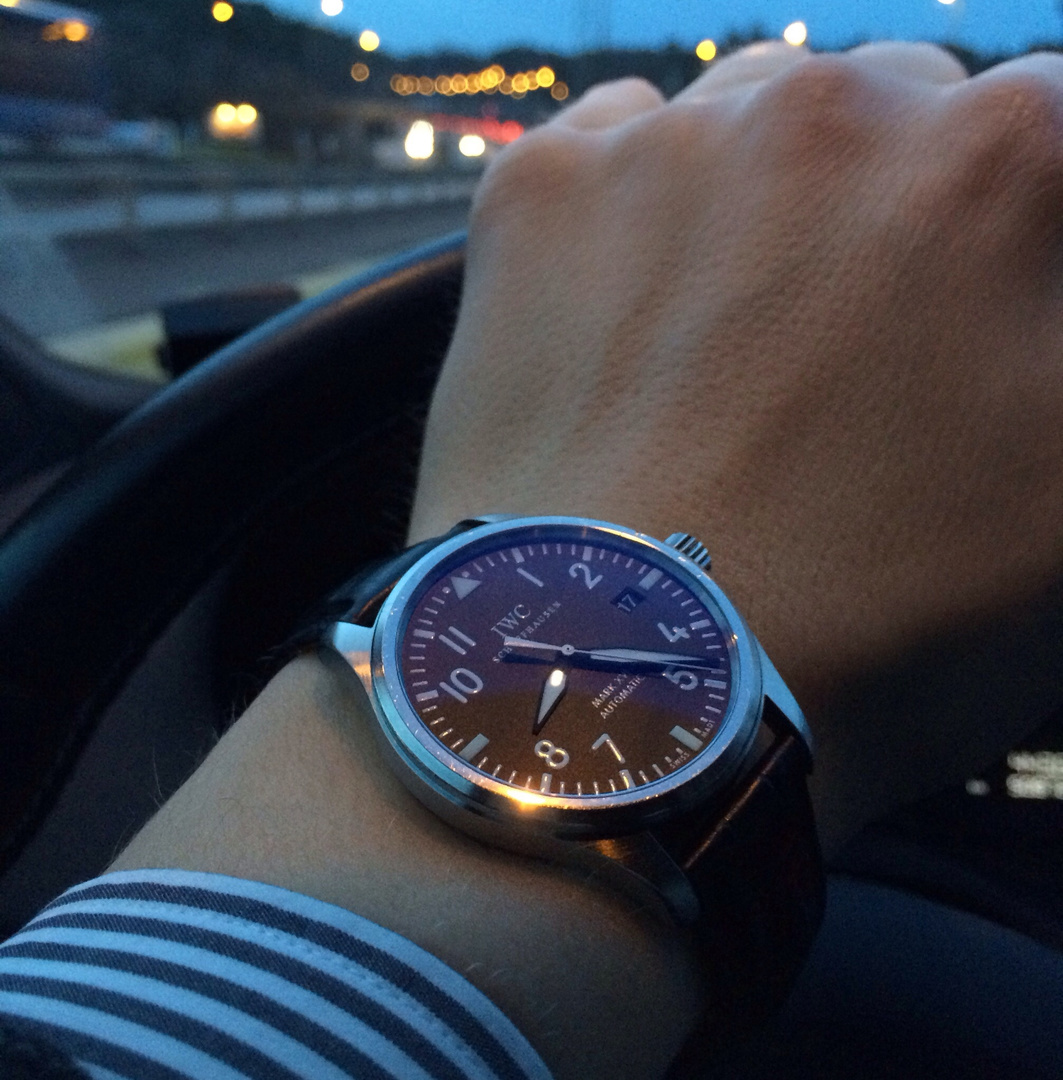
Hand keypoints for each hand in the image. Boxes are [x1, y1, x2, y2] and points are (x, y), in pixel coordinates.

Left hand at [410, 42, 1062, 853]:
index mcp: (1001, 168)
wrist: (618, 680)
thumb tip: (1031, 293)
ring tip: (733, 348)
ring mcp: (668, 142)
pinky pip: (618, 148)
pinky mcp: (542, 192)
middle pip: (897, 111)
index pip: (1047, 130)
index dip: (1015, 234)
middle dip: (895, 211)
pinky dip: (638, 212)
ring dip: (765, 203)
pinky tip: (638, 324)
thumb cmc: (864, 625)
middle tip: (846, 350)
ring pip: (753, 119)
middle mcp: (832, 111)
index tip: (969, 301)